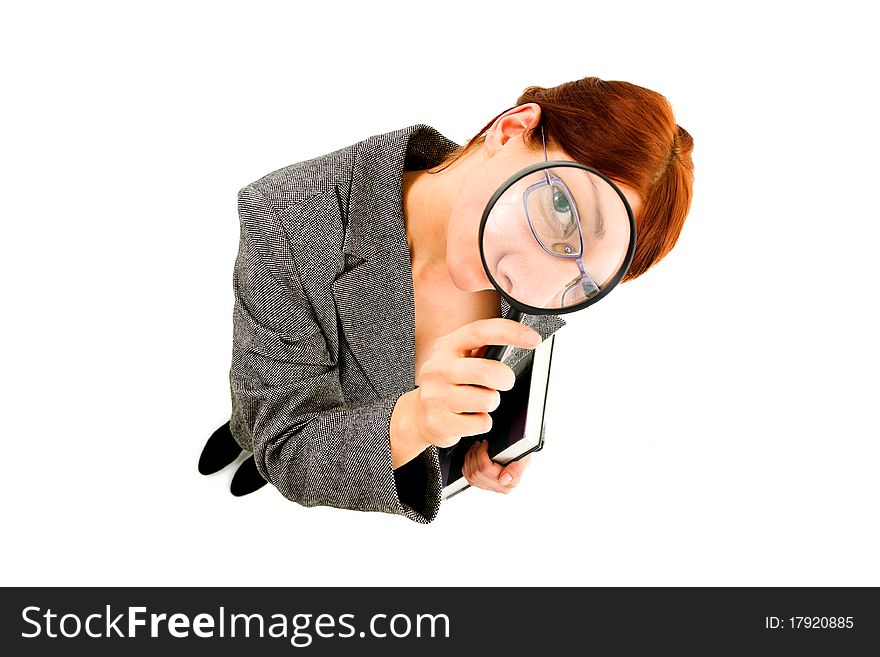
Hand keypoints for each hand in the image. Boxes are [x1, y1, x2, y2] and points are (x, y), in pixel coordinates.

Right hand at [411, 318, 541, 448]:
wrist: (417, 414)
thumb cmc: (448, 384)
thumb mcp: (459, 359)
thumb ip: (483, 349)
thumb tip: (522, 340)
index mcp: (447, 346)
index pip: (480, 332)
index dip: (510, 332)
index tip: (533, 339)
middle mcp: (438, 368)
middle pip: (486, 371)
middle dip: (505, 379)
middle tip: (504, 382)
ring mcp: (435, 396)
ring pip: (487, 400)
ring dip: (492, 403)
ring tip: (480, 402)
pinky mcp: (438, 421)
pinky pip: (480, 423)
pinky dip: (482, 422)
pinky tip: (470, 417)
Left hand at [463, 439, 530, 492]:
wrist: (520, 456)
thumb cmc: (521, 456)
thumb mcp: (523, 459)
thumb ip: (516, 469)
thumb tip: (504, 479)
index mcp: (508, 484)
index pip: (486, 470)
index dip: (482, 455)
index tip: (485, 444)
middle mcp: (498, 487)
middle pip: (476, 472)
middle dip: (475, 454)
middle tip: (479, 444)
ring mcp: (489, 486)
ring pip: (470, 475)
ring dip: (470, 458)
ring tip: (475, 448)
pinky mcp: (482, 484)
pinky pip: (468, 476)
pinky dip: (467, 464)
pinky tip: (472, 456)